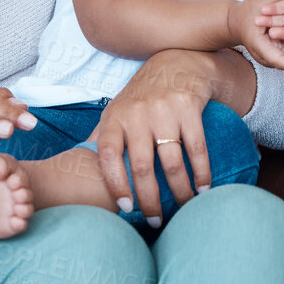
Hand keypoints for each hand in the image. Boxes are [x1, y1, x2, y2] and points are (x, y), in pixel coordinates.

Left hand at [95, 49, 235, 222]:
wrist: (176, 62)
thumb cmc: (142, 96)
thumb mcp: (117, 111)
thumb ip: (103, 139)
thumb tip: (81, 169)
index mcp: (114, 118)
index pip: (108, 157)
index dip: (116, 185)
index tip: (126, 209)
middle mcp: (136, 114)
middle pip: (142, 167)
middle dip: (150, 200)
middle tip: (156, 221)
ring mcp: (163, 111)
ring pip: (172, 163)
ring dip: (180, 191)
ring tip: (183, 207)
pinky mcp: (188, 108)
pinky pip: (196, 149)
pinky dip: (201, 173)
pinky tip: (202, 188)